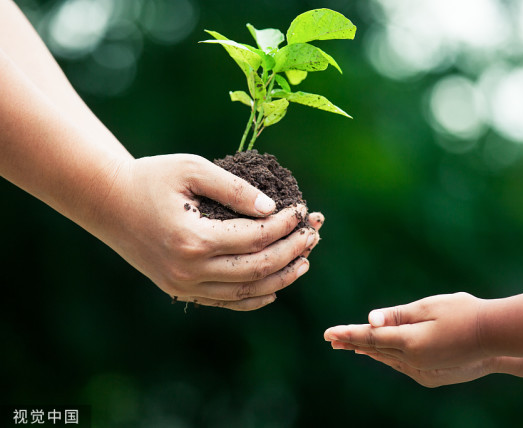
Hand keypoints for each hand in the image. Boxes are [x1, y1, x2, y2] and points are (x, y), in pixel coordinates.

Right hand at [94, 154, 322, 309]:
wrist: (108, 202)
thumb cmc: (151, 178)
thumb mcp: (193, 169)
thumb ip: (235, 188)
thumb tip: (272, 210)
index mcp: (194, 238)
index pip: (257, 237)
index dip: (286, 225)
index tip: (301, 209)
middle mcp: (190, 270)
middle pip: (258, 269)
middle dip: (292, 251)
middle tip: (313, 235)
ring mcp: (184, 286)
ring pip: (246, 291)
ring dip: (281, 277)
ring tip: (304, 261)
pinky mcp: (180, 291)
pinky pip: (226, 301)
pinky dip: (254, 297)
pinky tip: (274, 287)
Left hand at [324, 293, 489, 384]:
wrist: (496, 338)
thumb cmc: (464, 313)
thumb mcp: (428, 307)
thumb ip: (397, 315)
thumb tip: (370, 321)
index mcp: (410, 342)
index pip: (370, 336)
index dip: (348, 333)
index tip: (328, 333)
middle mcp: (412, 361)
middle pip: (375, 349)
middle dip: (353, 341)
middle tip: (331, 338)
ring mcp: (422, 371)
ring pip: (387, 358)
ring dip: (368, 350)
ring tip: (349, 345)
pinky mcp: (431, 376)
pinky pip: (401, 365)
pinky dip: (387, 357)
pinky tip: (380, 354)